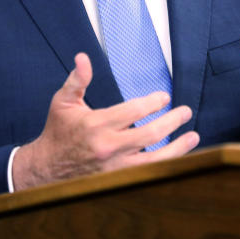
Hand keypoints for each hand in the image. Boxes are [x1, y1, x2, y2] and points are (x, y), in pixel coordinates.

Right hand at [12, 52, 199, 189]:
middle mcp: (108, 147)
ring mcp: (115, 167)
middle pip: (149, 135)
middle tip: (185, 112)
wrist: (45, 169)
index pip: (133, 111)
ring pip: (154, 160)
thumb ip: (77, 80)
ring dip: (178, 147)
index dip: (153, 103)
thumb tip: (83, 57)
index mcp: (96, 124)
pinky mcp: (118, 181)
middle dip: (172, 122)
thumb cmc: (58, 131)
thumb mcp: (63, 102)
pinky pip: (148, 174)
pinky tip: (180, 156)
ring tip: (193, 136)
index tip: (164, 97)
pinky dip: (166, 165)